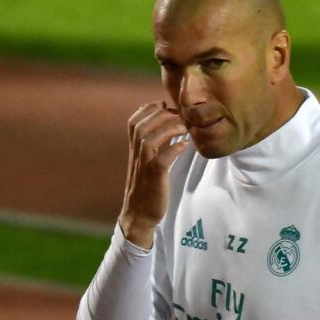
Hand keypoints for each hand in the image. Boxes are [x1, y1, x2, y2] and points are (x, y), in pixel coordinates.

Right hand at [118, 101, 188, 248]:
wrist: (139, 214)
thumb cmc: (148, 186)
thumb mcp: (150, 161)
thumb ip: (157, 144)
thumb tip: (170, 125)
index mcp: (134, 149)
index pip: (133, 121)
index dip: (148, 109)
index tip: (165, 105)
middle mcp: (136, 154)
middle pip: (141, 126)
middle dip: (160, 115)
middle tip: (180, 115)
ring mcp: (143, 165)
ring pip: (148, 139)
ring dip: (168, 129)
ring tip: (185, 127)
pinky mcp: (154, 177)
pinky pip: (161, 159)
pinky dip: (174, 149)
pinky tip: (185, 146)